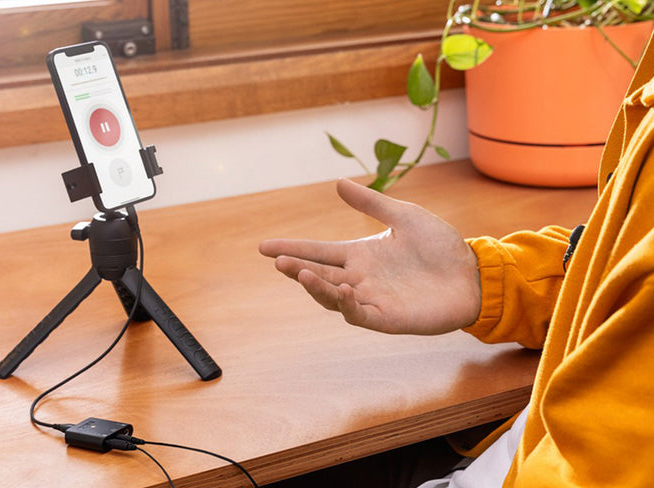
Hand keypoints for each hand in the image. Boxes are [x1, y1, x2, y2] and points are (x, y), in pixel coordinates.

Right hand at [259, 179, 480, 334]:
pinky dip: (347, 305)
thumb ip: (372, 203)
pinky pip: (360, 314)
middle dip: (296, 268)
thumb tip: (338, 183)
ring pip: (333, 297)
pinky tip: (341, 290)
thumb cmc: (440, 246)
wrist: (471, 273)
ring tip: (300, 273)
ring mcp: (372, 299)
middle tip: (278, 260)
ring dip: (316, 287)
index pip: (318, 251)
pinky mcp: (388, 317)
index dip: (292, 247)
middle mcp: (360, 278)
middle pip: (319, 275)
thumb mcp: (404, 216)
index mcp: (360, 254)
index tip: (263, 246)